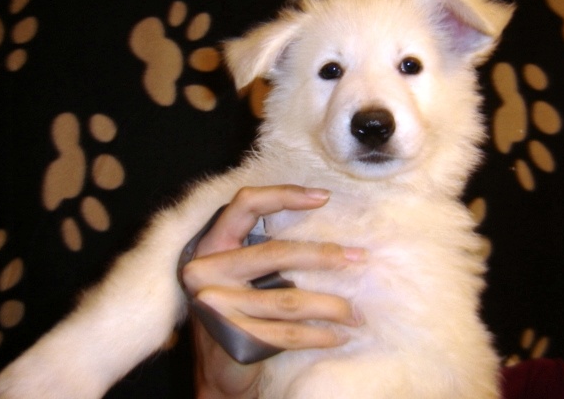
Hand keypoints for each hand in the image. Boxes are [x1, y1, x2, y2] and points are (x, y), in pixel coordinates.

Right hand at [181, 185, 365, 398]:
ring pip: (289, 299)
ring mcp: (216, 304)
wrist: (218, 369)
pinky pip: (288, 333)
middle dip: (324, 255)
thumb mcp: (241, 272)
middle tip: (358, 258)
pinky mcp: (232, 336)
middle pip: (275, 252)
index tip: (323, 197)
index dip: (284, 195)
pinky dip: (319, 335)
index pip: (245, 204)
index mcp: (212, 244)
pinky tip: (338, 336)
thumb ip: (264, 248)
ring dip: (331, 306)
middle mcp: (206, 270)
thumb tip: (328, 234)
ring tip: (355, 313)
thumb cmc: (240, 309)